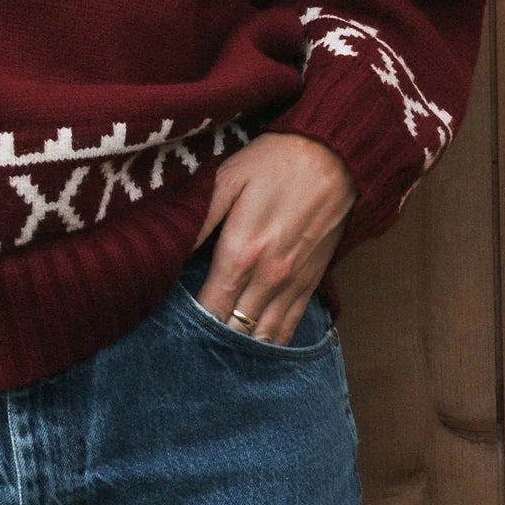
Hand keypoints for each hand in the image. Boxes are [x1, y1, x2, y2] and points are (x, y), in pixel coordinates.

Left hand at [190, 132, 358, 344]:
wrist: (334, 157)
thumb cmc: (273, 164)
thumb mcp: (227, 179)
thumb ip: (199, 220)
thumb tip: (170, 251)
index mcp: (241, 253)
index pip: (210, 309)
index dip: (192, 322)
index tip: (176, 323)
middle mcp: (268, 278)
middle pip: (235, 328)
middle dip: (213, 337)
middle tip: (193, 339)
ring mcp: (293, 284)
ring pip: (263, 335)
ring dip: (242, 343)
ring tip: (220, 346)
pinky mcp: (312, 283)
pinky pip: (291, 327)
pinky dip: (271, 340)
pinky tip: (255, 344)